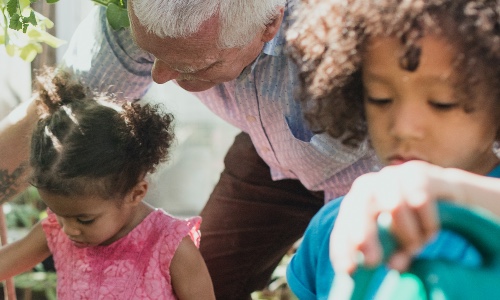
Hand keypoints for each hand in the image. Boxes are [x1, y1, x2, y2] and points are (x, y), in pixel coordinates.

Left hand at [329, 161, 452, 273]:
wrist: (448, 196)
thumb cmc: (414, 223)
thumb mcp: (398, 242)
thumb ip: (392, 253)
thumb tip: (392, 265)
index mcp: (355, 204)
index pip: (343, 226)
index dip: (343, 248)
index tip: (349, 271)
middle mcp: (368, 186)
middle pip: (359, 208)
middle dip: (364, 236)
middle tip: (372, 262)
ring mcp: (391, 175)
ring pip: (394, 206)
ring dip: (407, 234)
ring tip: (417, 246)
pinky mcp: (416, 171)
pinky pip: (419, 200)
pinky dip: (426, 222)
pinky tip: (431, 232)